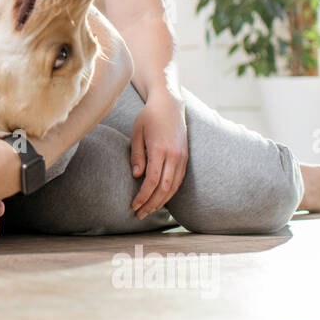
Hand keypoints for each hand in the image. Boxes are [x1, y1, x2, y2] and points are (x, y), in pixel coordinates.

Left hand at [129, 91, 188, 218]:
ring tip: (149, 211)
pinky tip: (161, 199)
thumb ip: (136, 155)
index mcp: (160, 149)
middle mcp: (174, 155)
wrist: (170, 104)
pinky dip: (170, 192)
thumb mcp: (136, 133)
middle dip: (152, 204)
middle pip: (164, 188)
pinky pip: (179, 180)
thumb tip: (136, 176)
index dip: (143, 196)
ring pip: (174, 187)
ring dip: (162, 201)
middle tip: (139, 215)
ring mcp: (182, 157)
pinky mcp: (185, 157)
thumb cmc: (149, 117)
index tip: (133, 206)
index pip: (152, 181)